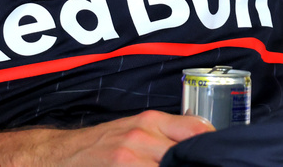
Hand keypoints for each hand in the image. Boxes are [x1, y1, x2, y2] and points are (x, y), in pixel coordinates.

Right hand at [46, 110, 213, 165]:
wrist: (61, 156)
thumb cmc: (102, 145)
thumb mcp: (135, 130)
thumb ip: (165, 135)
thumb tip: (201, 145)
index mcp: (150, 121)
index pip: (197, 129)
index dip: (213, 146)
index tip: (220, 158)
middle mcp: (141, 137)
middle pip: (186, 154)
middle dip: (197, 164)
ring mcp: (129, 158)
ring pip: (172, 166)